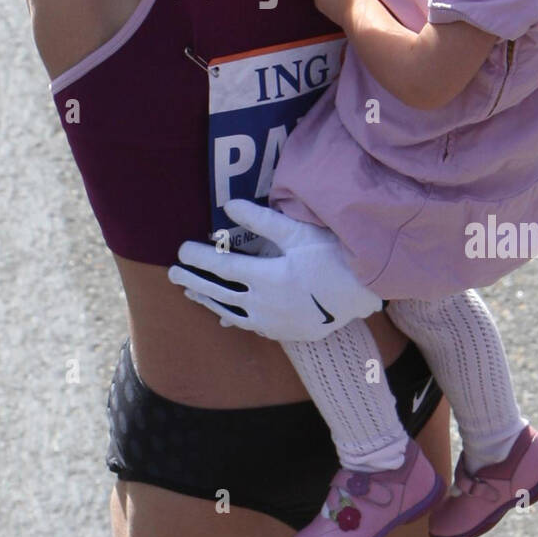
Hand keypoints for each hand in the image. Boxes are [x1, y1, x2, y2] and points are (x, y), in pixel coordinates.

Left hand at [168, 197, 382, 341]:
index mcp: (265, 278)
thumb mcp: (296, 233)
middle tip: (172, 272)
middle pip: (219, 292)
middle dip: (194, 280)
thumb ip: (261, 220)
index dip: (198, 258)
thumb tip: (229, 205)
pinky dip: (234, 319)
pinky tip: (225, 319)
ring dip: (209, 301)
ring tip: (191, 293)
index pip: (221, 267)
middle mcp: (264, 304)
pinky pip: (252, 326)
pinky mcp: (285, 332)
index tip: (180, 249)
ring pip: (231, 312)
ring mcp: (274, 322)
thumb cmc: (332, 255)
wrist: (364, 291)